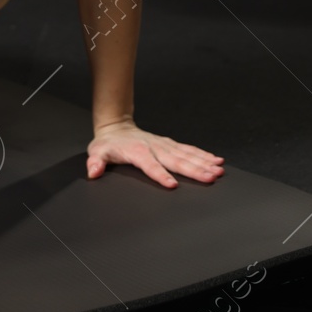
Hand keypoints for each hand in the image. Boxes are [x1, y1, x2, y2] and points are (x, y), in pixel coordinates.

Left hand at [86, 119, 223, 187]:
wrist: (117, 127)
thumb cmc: (108, 143)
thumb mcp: (97, 152)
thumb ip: (96, 162)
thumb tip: (93, 171)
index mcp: (137, 152)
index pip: (150, 166)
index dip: (160, 175)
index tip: (172, 185)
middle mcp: (154, 148)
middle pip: (176, 161)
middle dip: (194, 170)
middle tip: (210, 178)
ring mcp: (164, 145)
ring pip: (187, 155)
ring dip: (204, 163)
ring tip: (219, 170)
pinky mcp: (170, 144)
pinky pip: (189, 150)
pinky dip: (204, 155)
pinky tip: (216, 160)